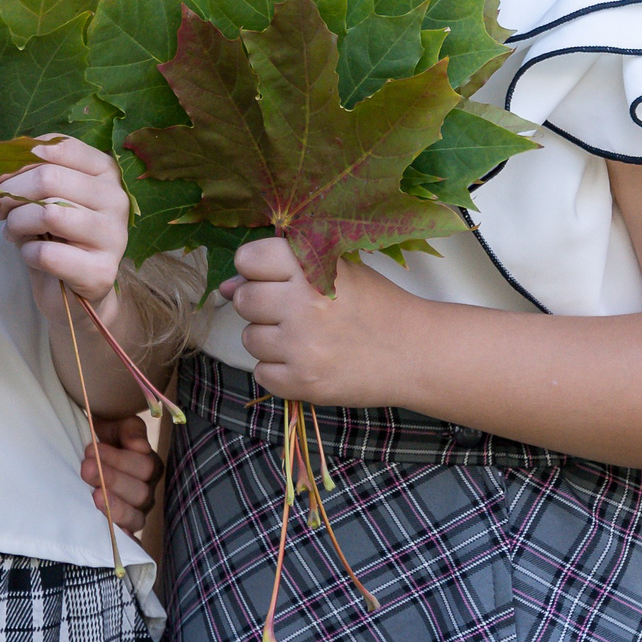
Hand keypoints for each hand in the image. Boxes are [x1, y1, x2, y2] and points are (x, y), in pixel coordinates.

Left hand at [0, 136, 132, 325]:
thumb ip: (28, 177)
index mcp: (105, 170)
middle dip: (11, 192)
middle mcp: (116, 198)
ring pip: (48, 213)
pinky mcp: (102, 272)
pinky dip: (27, 253)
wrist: (72, 293)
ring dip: (17, 222)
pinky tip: (30, 255)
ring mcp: (113, 236)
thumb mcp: (44, 198)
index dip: (18, 159)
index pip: (60, 147)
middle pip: (50, 177)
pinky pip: (48, 253)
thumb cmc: (56, 236)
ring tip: (12, 231)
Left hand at [80, 415, 161, 531]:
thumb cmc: (105, 437)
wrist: (87, 450)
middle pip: (140, 493)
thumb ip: (131, 431)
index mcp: (150, 466)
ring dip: (114, 507)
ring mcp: (135, 513)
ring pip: (136, 518)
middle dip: (112, 480)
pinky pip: (129, 540)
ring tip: (93, 496)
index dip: (119, 459)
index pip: (144, 467)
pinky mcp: (122, 529)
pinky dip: (124, 540)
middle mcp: (146, 492)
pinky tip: (111, 533)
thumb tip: (139, 446)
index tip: (92, 449)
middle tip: (86, 468)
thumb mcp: (118, 425)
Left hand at [221, 237, 424, 407]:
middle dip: (260, 305)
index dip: (256, 268)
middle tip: (293, 311)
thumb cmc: (375, 306)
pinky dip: (279, 371)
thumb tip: (226, 287)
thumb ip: (282, 271)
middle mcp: (303, 305)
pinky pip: (261, 374)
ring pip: (249, 339)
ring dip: (270, 340)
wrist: (415, 353)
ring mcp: (301, 346)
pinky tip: (307, 362)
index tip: (274, 277)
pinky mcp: (304, 383)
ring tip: (305, 338)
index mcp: (312, 268)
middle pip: (243, 299)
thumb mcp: (337, 271)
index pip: (249, 258)